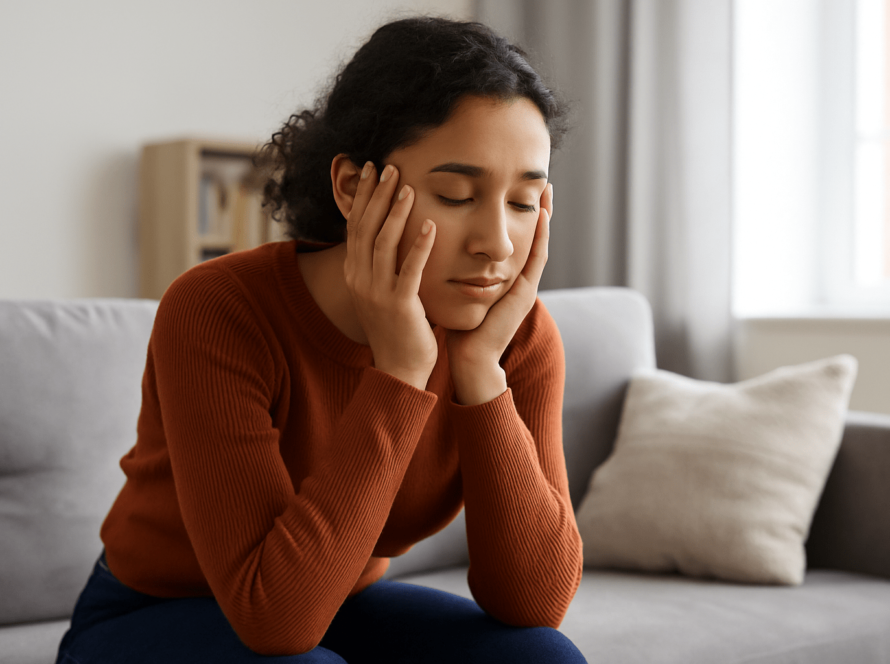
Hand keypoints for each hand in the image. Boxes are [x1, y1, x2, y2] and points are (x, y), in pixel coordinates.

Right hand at [344, 162, 438, 390]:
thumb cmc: (397, 329)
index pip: (355, 226)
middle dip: (377, 195)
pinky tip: (429, 225)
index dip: (363, 196)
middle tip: (389, 166)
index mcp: (354, 274)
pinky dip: (419, 245)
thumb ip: (381, 266)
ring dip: (396, 212)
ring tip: (408, 187)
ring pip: (383, 242)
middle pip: (365, 227)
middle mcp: (359, 280)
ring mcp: (377, 293)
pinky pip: (409, 269)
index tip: (372, 170)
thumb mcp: (381, 293)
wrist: (399, 370)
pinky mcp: (399, 305)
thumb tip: (387, 237)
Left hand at [446, 184, 552, 404]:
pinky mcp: (524, 294)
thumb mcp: (459, 290)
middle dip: (538, 210)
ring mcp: (524, 286)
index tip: (517, 189)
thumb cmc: (459, 327)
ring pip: (539, 244)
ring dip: (545, 217)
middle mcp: (518, 279)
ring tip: (548, 191)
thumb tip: (438, 248)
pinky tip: (543, 217)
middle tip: (543, 182)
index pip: (513, 240)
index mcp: (503, 278)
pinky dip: (541, 238)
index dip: (517, 215)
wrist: (470, 357)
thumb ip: (457, 271)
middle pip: (532, 238)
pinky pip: (537, 260)